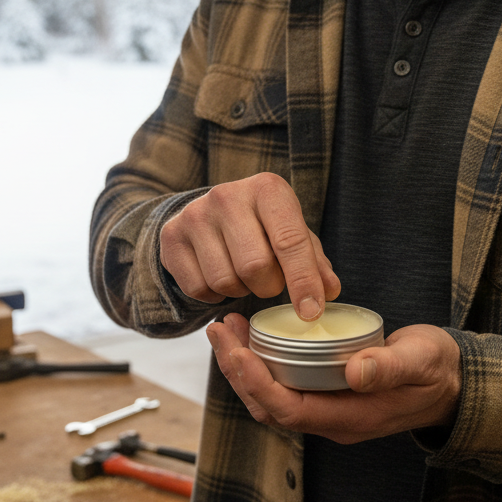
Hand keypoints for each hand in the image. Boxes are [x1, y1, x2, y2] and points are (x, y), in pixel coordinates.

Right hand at [160, 173, 340, 319]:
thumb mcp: (292, 233)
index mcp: (267, 188)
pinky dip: (214, 295)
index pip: (290, 241)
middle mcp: (227, 196)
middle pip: (255, 267)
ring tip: (243, 274)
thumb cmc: (261, 226)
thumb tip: (329, 292)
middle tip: (269, 280)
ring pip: (225, 281)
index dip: (303, 282)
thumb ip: (314, 262)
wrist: (207, 212)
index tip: (311, 313)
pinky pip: (198, 289)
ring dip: (241, 291)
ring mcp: (195, 215)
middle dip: (269, 286)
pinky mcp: (171, 237)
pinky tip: (219, 275)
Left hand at [206, 314, 461, 444]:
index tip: (235, 350)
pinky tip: (255, 335)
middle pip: (268, 405)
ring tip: (229, 329)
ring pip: (271, 397)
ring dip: (245, 366)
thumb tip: (354, 372)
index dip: (256, 383)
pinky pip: (283, 385)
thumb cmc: (437, 370)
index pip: (287, 409)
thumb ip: (389, 367)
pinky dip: (262, 362)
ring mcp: (327, 409)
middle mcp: (331, 419)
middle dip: (238, 371)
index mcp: (349, 418)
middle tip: (220, 330)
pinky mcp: (326, 393)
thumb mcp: (420, 362)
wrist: (453, 383)